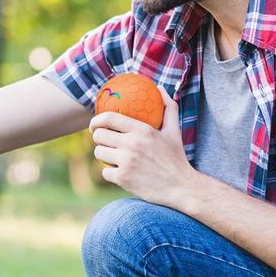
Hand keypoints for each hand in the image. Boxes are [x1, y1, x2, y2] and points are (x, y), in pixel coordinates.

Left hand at [89, 87, 197, 210]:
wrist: (181, 187)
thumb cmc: (176, 158)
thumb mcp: (175, 131)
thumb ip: (168, 107)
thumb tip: (161, 88)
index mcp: (142, 130)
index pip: (109, 117)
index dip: (96, 120)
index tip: (94, 124)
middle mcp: (132, 144)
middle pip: (99, 135)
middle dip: (99, 138)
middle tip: (106, 142)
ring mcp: (126, 162)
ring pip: (99, 153)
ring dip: (104, 155)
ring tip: (114, 157)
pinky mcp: (122, 178)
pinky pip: (104, 171)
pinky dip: (111, 173)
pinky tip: (121, 173)